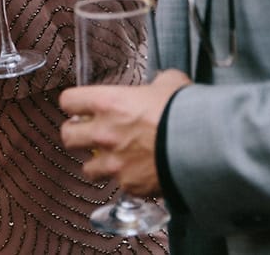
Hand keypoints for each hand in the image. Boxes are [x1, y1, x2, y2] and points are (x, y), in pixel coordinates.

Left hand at [59, 68, 191, 196]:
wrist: (201, 147)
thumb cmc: (184, 112)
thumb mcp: (170, 83)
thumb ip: (156, 83)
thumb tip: (159, 85)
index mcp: (108, 103)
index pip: (68, 101)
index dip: (74, 104)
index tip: (80, 107)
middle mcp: (103, 133)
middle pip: (68, 136)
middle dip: (76, 135)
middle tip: (88, 134)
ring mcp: (114, 162)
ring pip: (87, 168)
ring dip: (97, 163)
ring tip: (112, 159)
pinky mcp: (128, 185)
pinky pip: (118, 185)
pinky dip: (126, 180)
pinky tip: (138, 172)